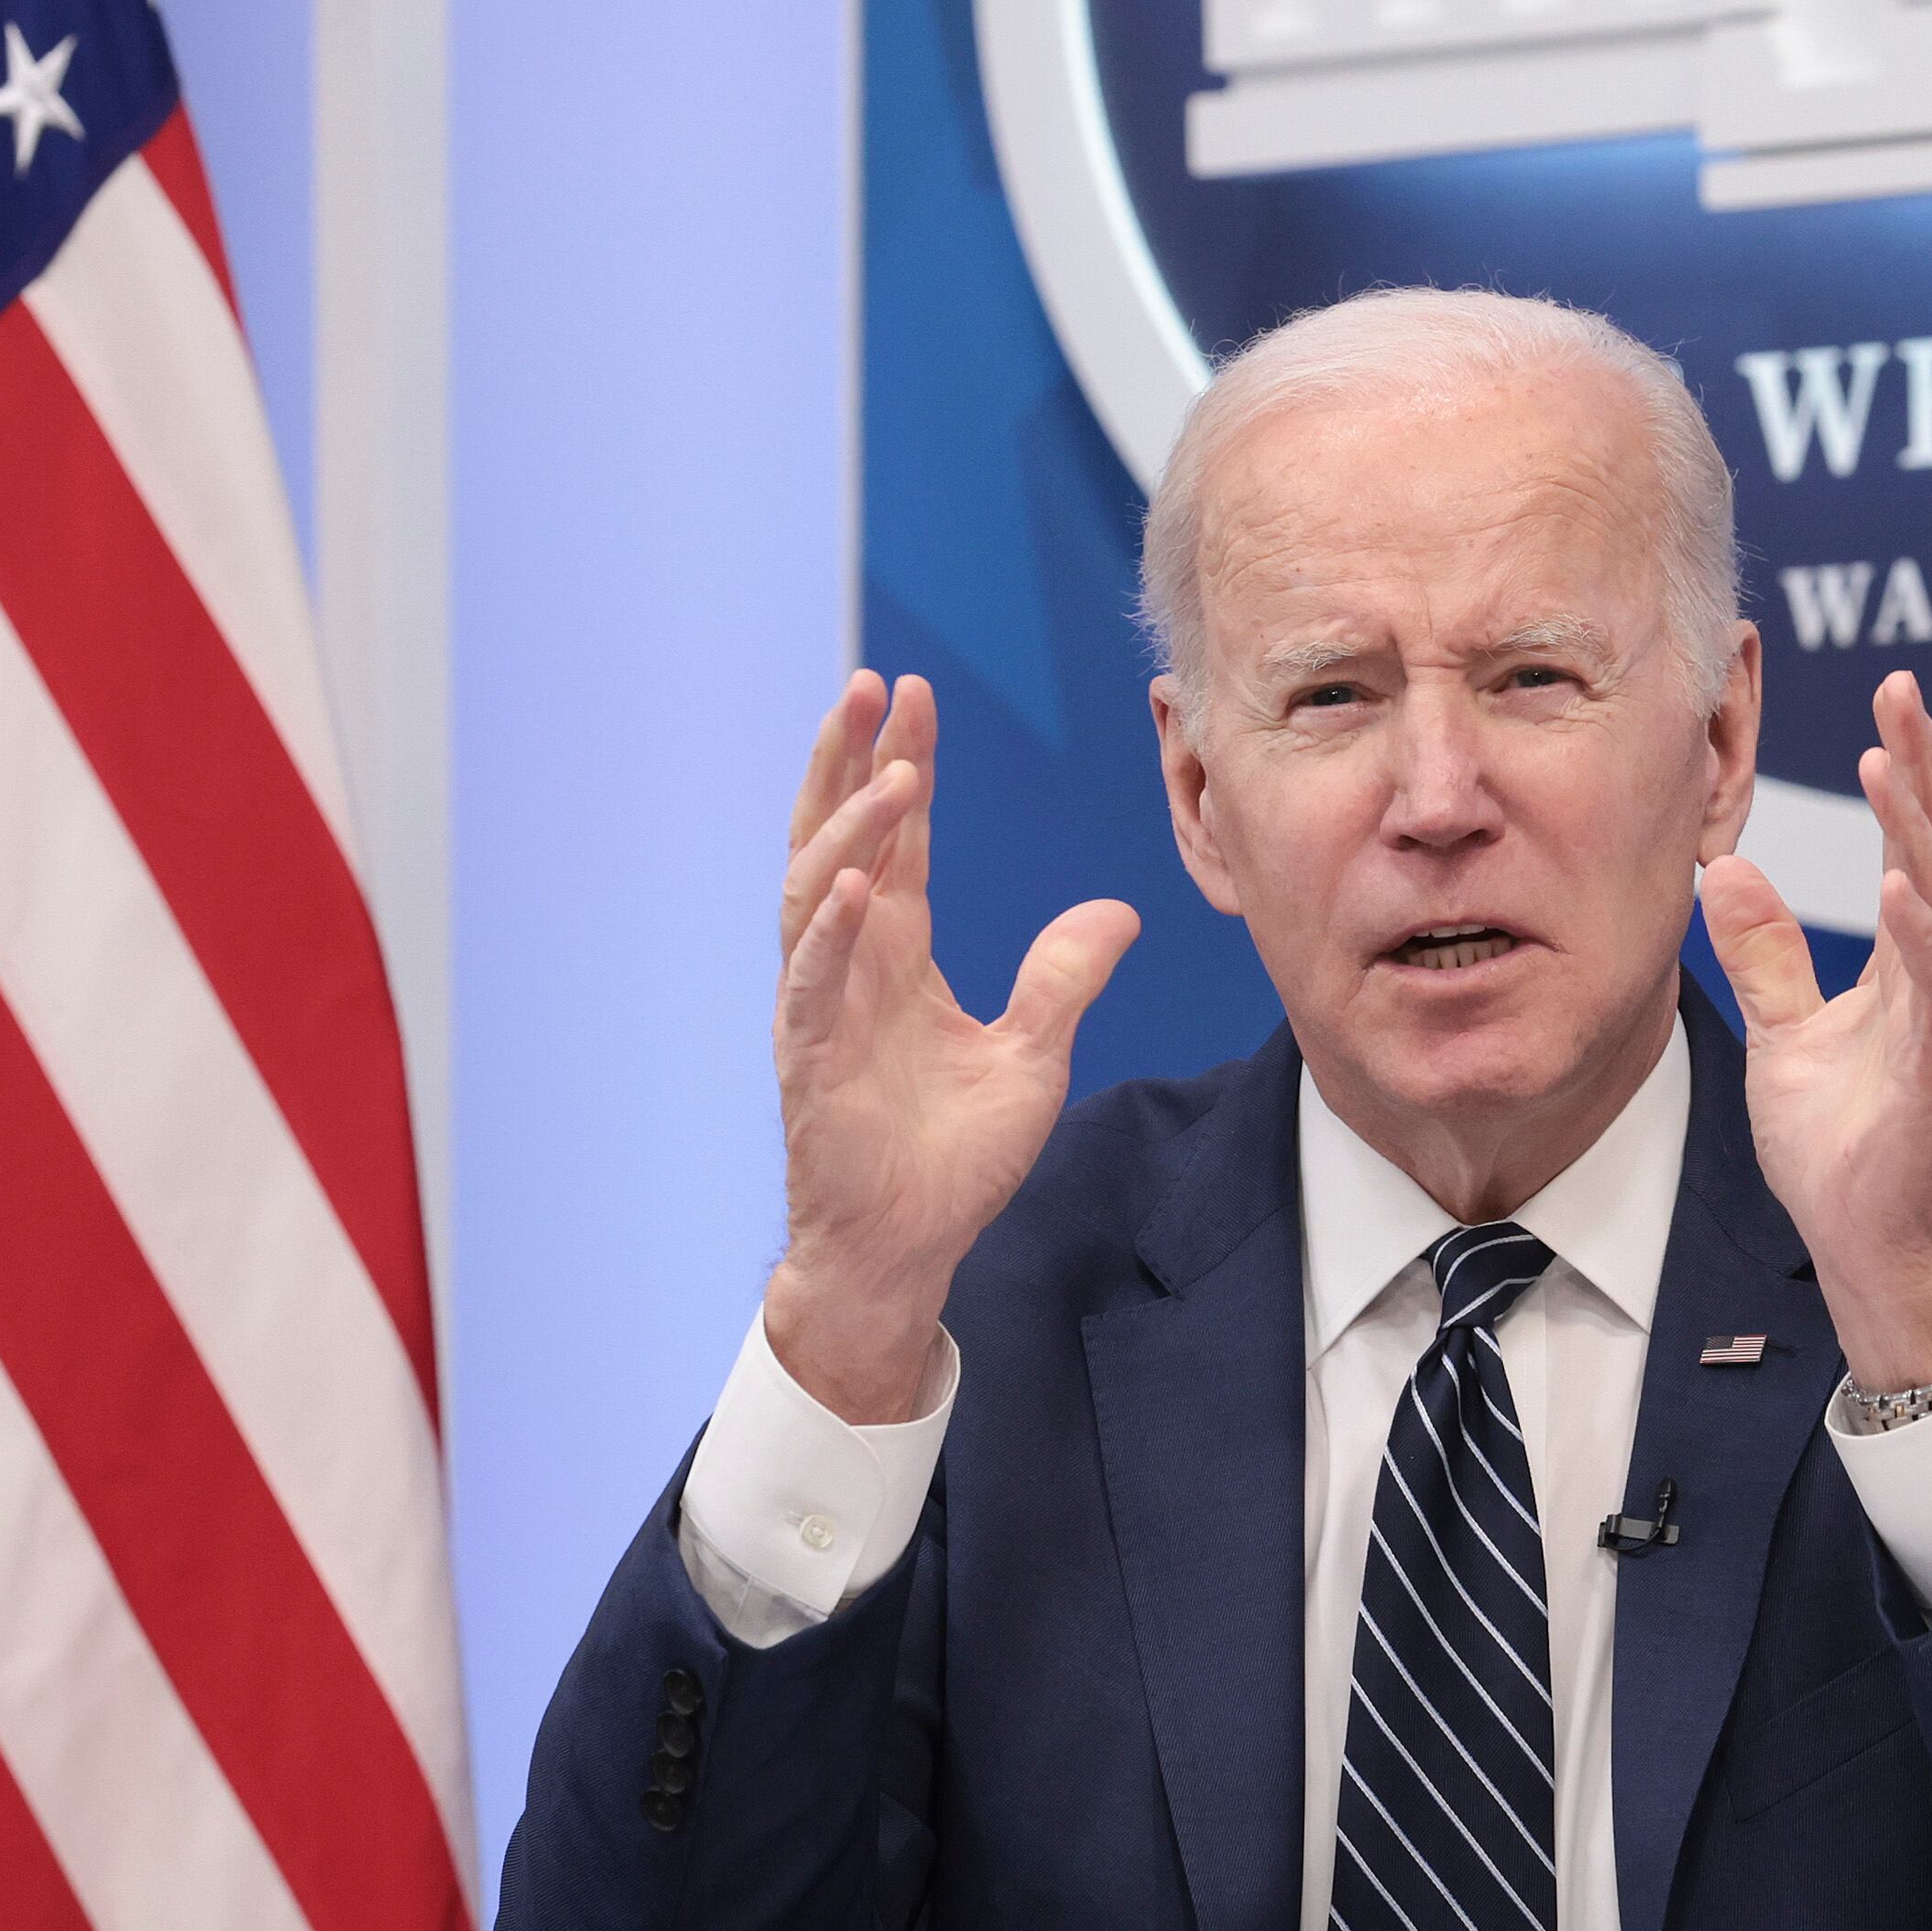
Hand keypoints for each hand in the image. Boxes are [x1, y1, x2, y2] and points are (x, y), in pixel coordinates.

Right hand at [761, 671, 1139, 1420]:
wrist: (908, 1246)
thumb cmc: (954, 1156)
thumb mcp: (1034, 1053)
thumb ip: (1064, 977)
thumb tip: (1121, 913)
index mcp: (897, 953)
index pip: (898, 839)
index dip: (904, 764)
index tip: (915, 694)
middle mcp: (851, 963)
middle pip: (838, 836)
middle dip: (849, 758)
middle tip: (871, 684)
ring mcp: (822, 1005)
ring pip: (817, 891)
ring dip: (848, 828)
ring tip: (890, 773)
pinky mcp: (810, 1057)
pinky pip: (813, 980)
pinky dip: (831, 930)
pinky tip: (855, 883)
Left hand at [1698, 670, 1931, 1392]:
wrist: (1865, 1245)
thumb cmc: (1841, 1144)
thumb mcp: (1784, 1032)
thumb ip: (1765, 954)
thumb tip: (1725, 869)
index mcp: (1917, 961)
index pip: (1917, 843)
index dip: (1909, 770)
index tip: (1891, 698)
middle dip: (1926, 768)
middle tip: (1902, 692)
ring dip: (1920, 834)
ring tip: (1892, 765)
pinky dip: (1922, 935)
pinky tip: (1897, 884)